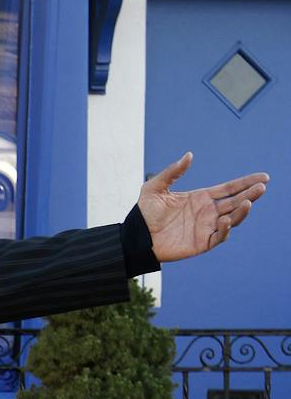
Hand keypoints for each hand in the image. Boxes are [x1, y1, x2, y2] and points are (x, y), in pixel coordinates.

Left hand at [138, 151, 267, 262]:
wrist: (136, 236)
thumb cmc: (144, 212)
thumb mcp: (155, 187)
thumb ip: (173, 172)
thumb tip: (189, 155)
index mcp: (200, 198)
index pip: (229, 189)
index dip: (245, 183)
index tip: (262, 177)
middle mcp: (207, 212)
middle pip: (235, 201)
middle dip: (250, 194)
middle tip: (262, 187)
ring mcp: (205, 228)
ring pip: (232, 219)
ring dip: (241, 211)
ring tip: (248, 202)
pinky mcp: (201, 243)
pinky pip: (218, 236)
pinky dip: (225, 229)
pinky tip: (226, 220)